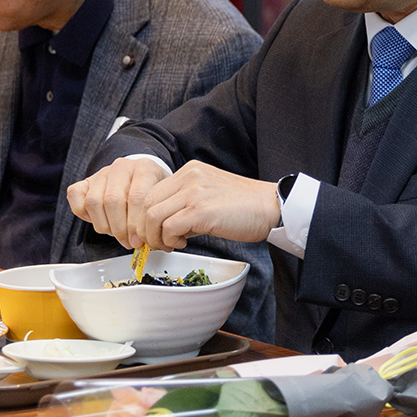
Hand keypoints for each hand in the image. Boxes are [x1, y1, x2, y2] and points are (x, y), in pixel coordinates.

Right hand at [67, 156, 169, 248]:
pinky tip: (98, 220)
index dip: (135, 224)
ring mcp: (102, 173)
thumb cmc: (152, 192)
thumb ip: (154, 216)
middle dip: (119, 229)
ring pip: (94, 201)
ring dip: (103, 225)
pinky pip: (75, 195)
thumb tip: (147, 242)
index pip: (136, 197)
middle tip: (128, 242)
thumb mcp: (160, 200)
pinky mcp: (86, 180)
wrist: (141, 176)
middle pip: (113, 200)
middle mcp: (121, 167)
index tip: (139, 241)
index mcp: (144, 168)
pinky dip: (83, 213)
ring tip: (115, 233)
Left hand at [143, 161, 281, 248]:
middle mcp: (189, 177)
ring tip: (169, 245)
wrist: (271, 207)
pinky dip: (169, 240)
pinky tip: (182, 244)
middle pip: (147, 203)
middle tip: (155, 243)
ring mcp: (194, 192)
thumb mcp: (209, 197)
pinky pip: (169, 227)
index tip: (151, 232)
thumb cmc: (245, 207)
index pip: (151, 192)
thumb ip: (185, 206)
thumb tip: (164, 229)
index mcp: (190, 171)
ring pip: (153, 215)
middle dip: (145, 228)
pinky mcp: (201, 210)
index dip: (145, 216)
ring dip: (156, 237)